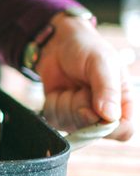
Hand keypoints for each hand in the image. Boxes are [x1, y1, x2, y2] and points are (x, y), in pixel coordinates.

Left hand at [36, 12, 133, 141]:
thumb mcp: (102, 63)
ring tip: (72, 86)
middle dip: (81, 107)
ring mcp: (80, 116)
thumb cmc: (86, 49)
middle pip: (92, 131)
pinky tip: (59, 91)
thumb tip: (110, 117)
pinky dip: (52, 103)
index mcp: (122, 102)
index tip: (92, 109)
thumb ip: (107, 89)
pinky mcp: (61, 115)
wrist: (57, 43)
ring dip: (65, 103)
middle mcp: (103, 114)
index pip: (123, 131)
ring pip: (70, 125)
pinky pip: (54, 120)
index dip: (108, 128)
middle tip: (81, 86)